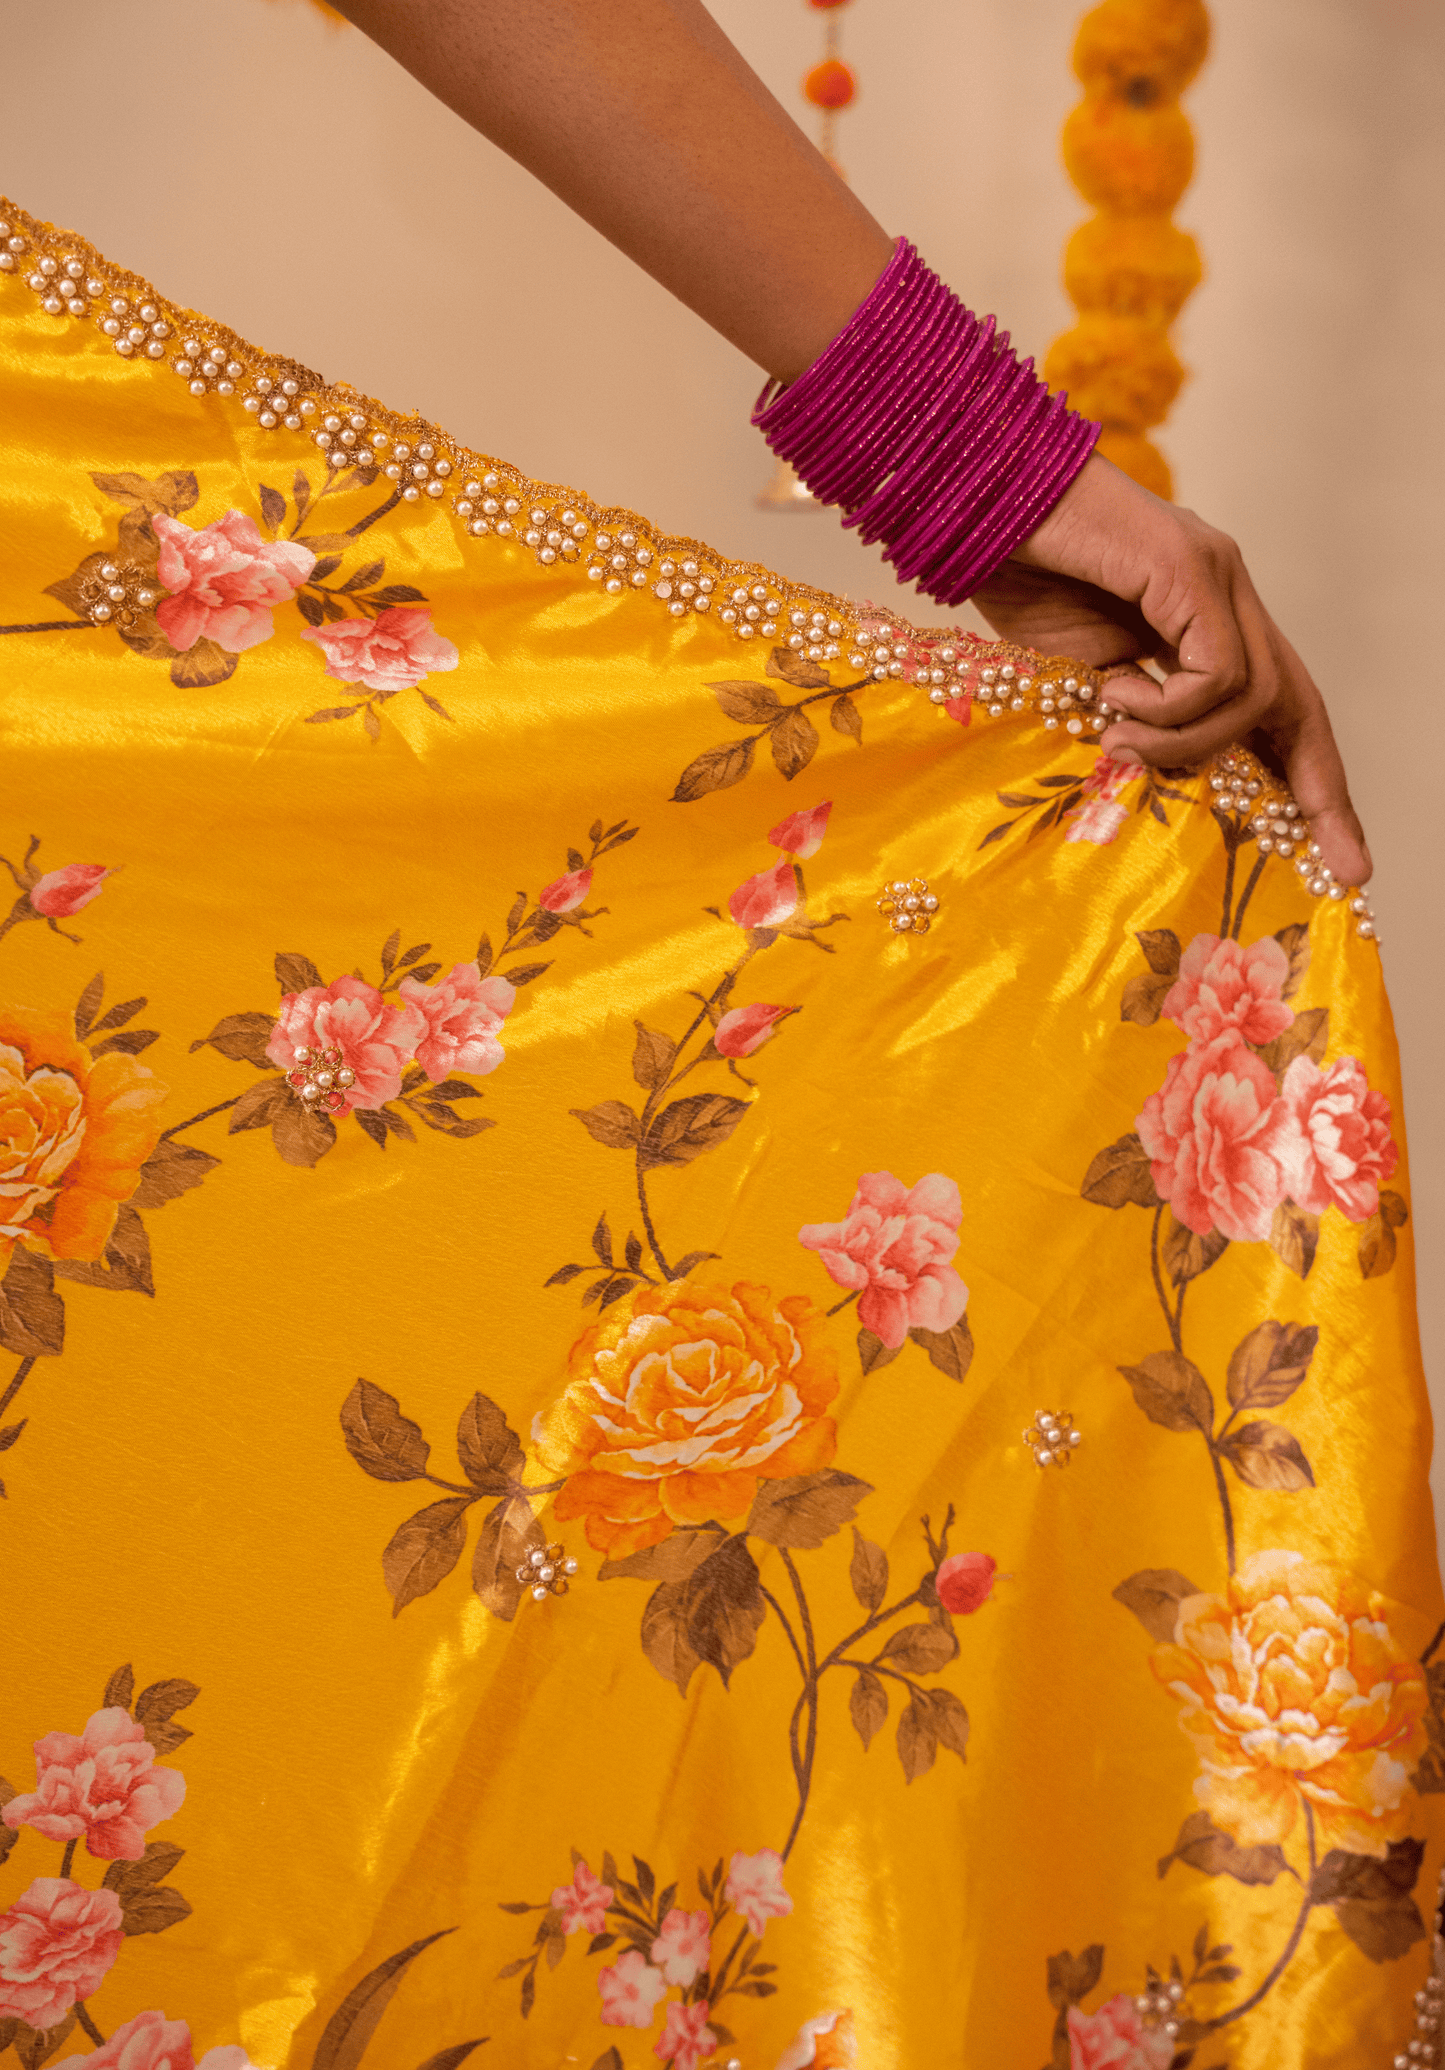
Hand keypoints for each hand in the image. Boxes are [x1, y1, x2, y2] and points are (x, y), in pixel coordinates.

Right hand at [973, 453, 1370, 884]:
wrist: (978, 500)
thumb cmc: (1016, 579)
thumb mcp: (1077, 674)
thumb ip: (1125, 717)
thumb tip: (1147, 778)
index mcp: (1202, 617)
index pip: (1276, 708)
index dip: (1308, 782)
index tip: (1337, 859)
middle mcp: (1226, 591)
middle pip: (1299, 703)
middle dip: (1324, 792)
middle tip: (1345, 867)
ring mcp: (1216, 575)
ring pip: (1254, 696)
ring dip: (1184, 742)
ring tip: (1116, 739)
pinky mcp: (1191, 568)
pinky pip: (1215, 673)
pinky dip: (1169, 708)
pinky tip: (1112, 694)